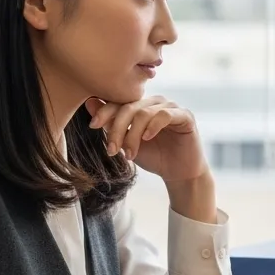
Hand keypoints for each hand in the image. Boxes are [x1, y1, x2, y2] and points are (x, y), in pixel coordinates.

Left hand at [86, 95, 208, 182]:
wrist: (178, 173)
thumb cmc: (154, 156)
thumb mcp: (126, 142)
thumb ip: (111, 124)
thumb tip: (90, 102)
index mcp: (141, 105)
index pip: (119, 101)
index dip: (104, 112)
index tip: (93, 126)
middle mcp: (155, 102)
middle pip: (129, 107)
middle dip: (117, 129)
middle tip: (112, 151)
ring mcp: (171, 107)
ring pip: (144, 112)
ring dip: (133, 135)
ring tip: (129, 154)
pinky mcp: (185, 116)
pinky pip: (165, 115)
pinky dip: (153, 126)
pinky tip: (147, 139)